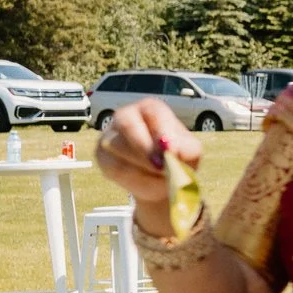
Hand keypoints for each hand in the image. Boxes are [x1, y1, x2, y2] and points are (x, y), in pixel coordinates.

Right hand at [94, 97, 201, 235]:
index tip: (172, 151)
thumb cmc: (177, 159)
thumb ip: (187, 150)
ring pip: (118, 147)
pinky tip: (148, 183)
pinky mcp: (102, 156)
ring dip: (142, 167)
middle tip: (161, 167)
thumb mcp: (190, 153)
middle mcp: (126, 116)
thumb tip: (173, 152)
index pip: (153, 111)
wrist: (161, 181)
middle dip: (144, 147)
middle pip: (127, 124)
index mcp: (151, 109)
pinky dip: (135, 179)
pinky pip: (114, 167)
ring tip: (161, 177)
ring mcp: (110, 135)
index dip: (162, 131)